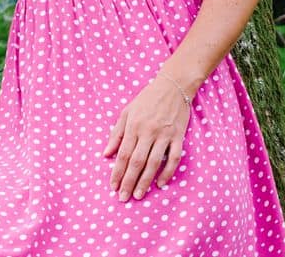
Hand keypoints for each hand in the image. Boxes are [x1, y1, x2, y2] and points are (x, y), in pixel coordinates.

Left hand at [103, 74, 191, 200]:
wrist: (172, 86)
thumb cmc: (146, 99)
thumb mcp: (127, 112)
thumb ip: (116, 133)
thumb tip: (105, 154)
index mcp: (133, 125)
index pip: (123, 154)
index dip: (117, 172)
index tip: (112, 186)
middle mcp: (148, 132)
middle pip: (137, 161)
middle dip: (129, 181)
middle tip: (123, 198)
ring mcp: (164, 135)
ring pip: (154, 163)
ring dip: (145, 181)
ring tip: (138, 195)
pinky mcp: (178, 137)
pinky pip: (174, 158)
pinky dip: (167, 172)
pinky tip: (160, 183)